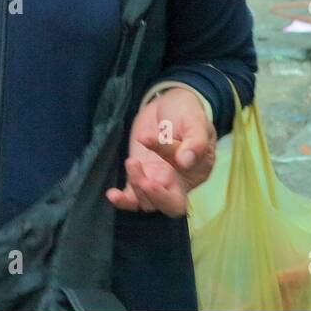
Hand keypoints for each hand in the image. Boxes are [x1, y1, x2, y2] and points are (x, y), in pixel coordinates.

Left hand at [106, 87, 215, 215]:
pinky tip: (112, 194)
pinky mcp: (139, 179)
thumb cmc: (186, 112)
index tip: (155, 136)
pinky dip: (122, 201)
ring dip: (138, 187)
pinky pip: (131, 199)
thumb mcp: (194, 120)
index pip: (185, 176)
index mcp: (197, 170)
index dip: (169, 160)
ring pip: (148, 203)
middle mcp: (178, 183)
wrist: (167, 105)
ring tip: (132, 162)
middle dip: (155, 196)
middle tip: (144, 179)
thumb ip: (195, 140)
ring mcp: (157, 182)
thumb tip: (186, 161)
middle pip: (169, 206)